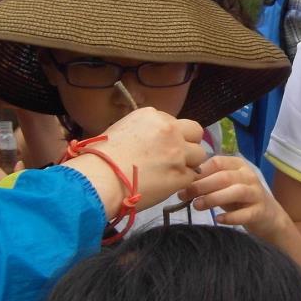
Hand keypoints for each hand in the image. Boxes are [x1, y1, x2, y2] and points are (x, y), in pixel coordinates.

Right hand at [60, 106, 204, 218]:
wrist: (101, 178)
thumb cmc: (102, 156)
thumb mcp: (122, 129)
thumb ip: (144, 131)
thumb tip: (150, 141)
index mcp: (153, 116)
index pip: (175, 122)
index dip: (171, 136)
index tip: (161, 147)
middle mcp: (170, 130)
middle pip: (196, 132)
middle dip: (189, 144)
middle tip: (176, 157)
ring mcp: (178, 152)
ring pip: (199, 155)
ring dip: (189, 163)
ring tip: (171, 173)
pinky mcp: (181, 174)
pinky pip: (192, 175)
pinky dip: (183, 180)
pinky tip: (167, 184)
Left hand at [178, 155, 284, 237]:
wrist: (268, 216)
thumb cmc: (240, 199)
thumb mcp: (224, 186)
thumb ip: (207, 183)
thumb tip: (181, 185)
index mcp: (238, 165)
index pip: (217, 162)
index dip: (199, 172)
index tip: (183, 182)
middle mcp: (248, 176)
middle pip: (224, 176)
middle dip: (202, 185)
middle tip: (185, 195)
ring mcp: (256, 193)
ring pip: (236, 191)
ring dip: (214, 198)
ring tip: (197, 206)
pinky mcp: (260, 211)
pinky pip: (245, 213)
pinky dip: (230, 217)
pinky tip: (218, 220)